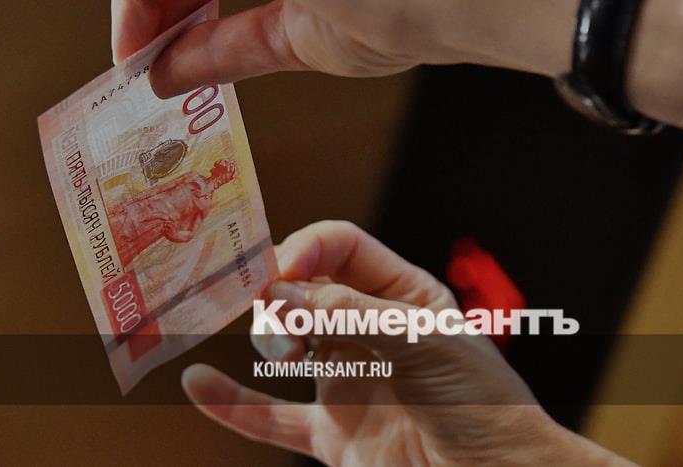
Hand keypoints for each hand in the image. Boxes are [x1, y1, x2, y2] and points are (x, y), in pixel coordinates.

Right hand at [180, 221, 627, 465]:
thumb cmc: (483, 403)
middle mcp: (370, 331)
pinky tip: (198, 382)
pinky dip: (233, 402)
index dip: (305, 249)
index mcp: (404, 295)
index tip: (276, 270)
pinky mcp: (333, 435)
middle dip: (278, 290)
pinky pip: (270, 416)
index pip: (342, 248)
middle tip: (269, 309)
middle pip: (304, 289)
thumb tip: (282, 291)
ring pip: (284, 344)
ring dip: (265, 336)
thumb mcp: (424, 344)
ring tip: (280, 350)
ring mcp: (348, 381)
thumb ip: (352, 315)